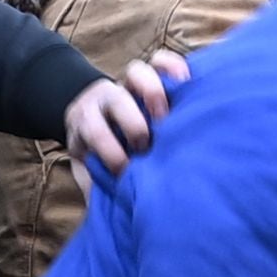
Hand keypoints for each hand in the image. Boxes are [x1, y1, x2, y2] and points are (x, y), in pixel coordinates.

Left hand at [62, 51, 182, 181]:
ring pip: (138, 72)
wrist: (90, 117)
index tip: (124, 171)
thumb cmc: (96, 152)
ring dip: (154, 92)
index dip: (109, 150)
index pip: (94, 130)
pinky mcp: (149, 78)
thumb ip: (96, 186)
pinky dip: (173, 66)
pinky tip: (188, 81)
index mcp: (88, 122)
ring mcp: (128, 86)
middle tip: (148, 146)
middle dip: (133, 124)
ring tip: (169, 116)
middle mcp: (108, 99)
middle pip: (117, 99)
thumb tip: (105, 216)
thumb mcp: (88, 169)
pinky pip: (160, 61)